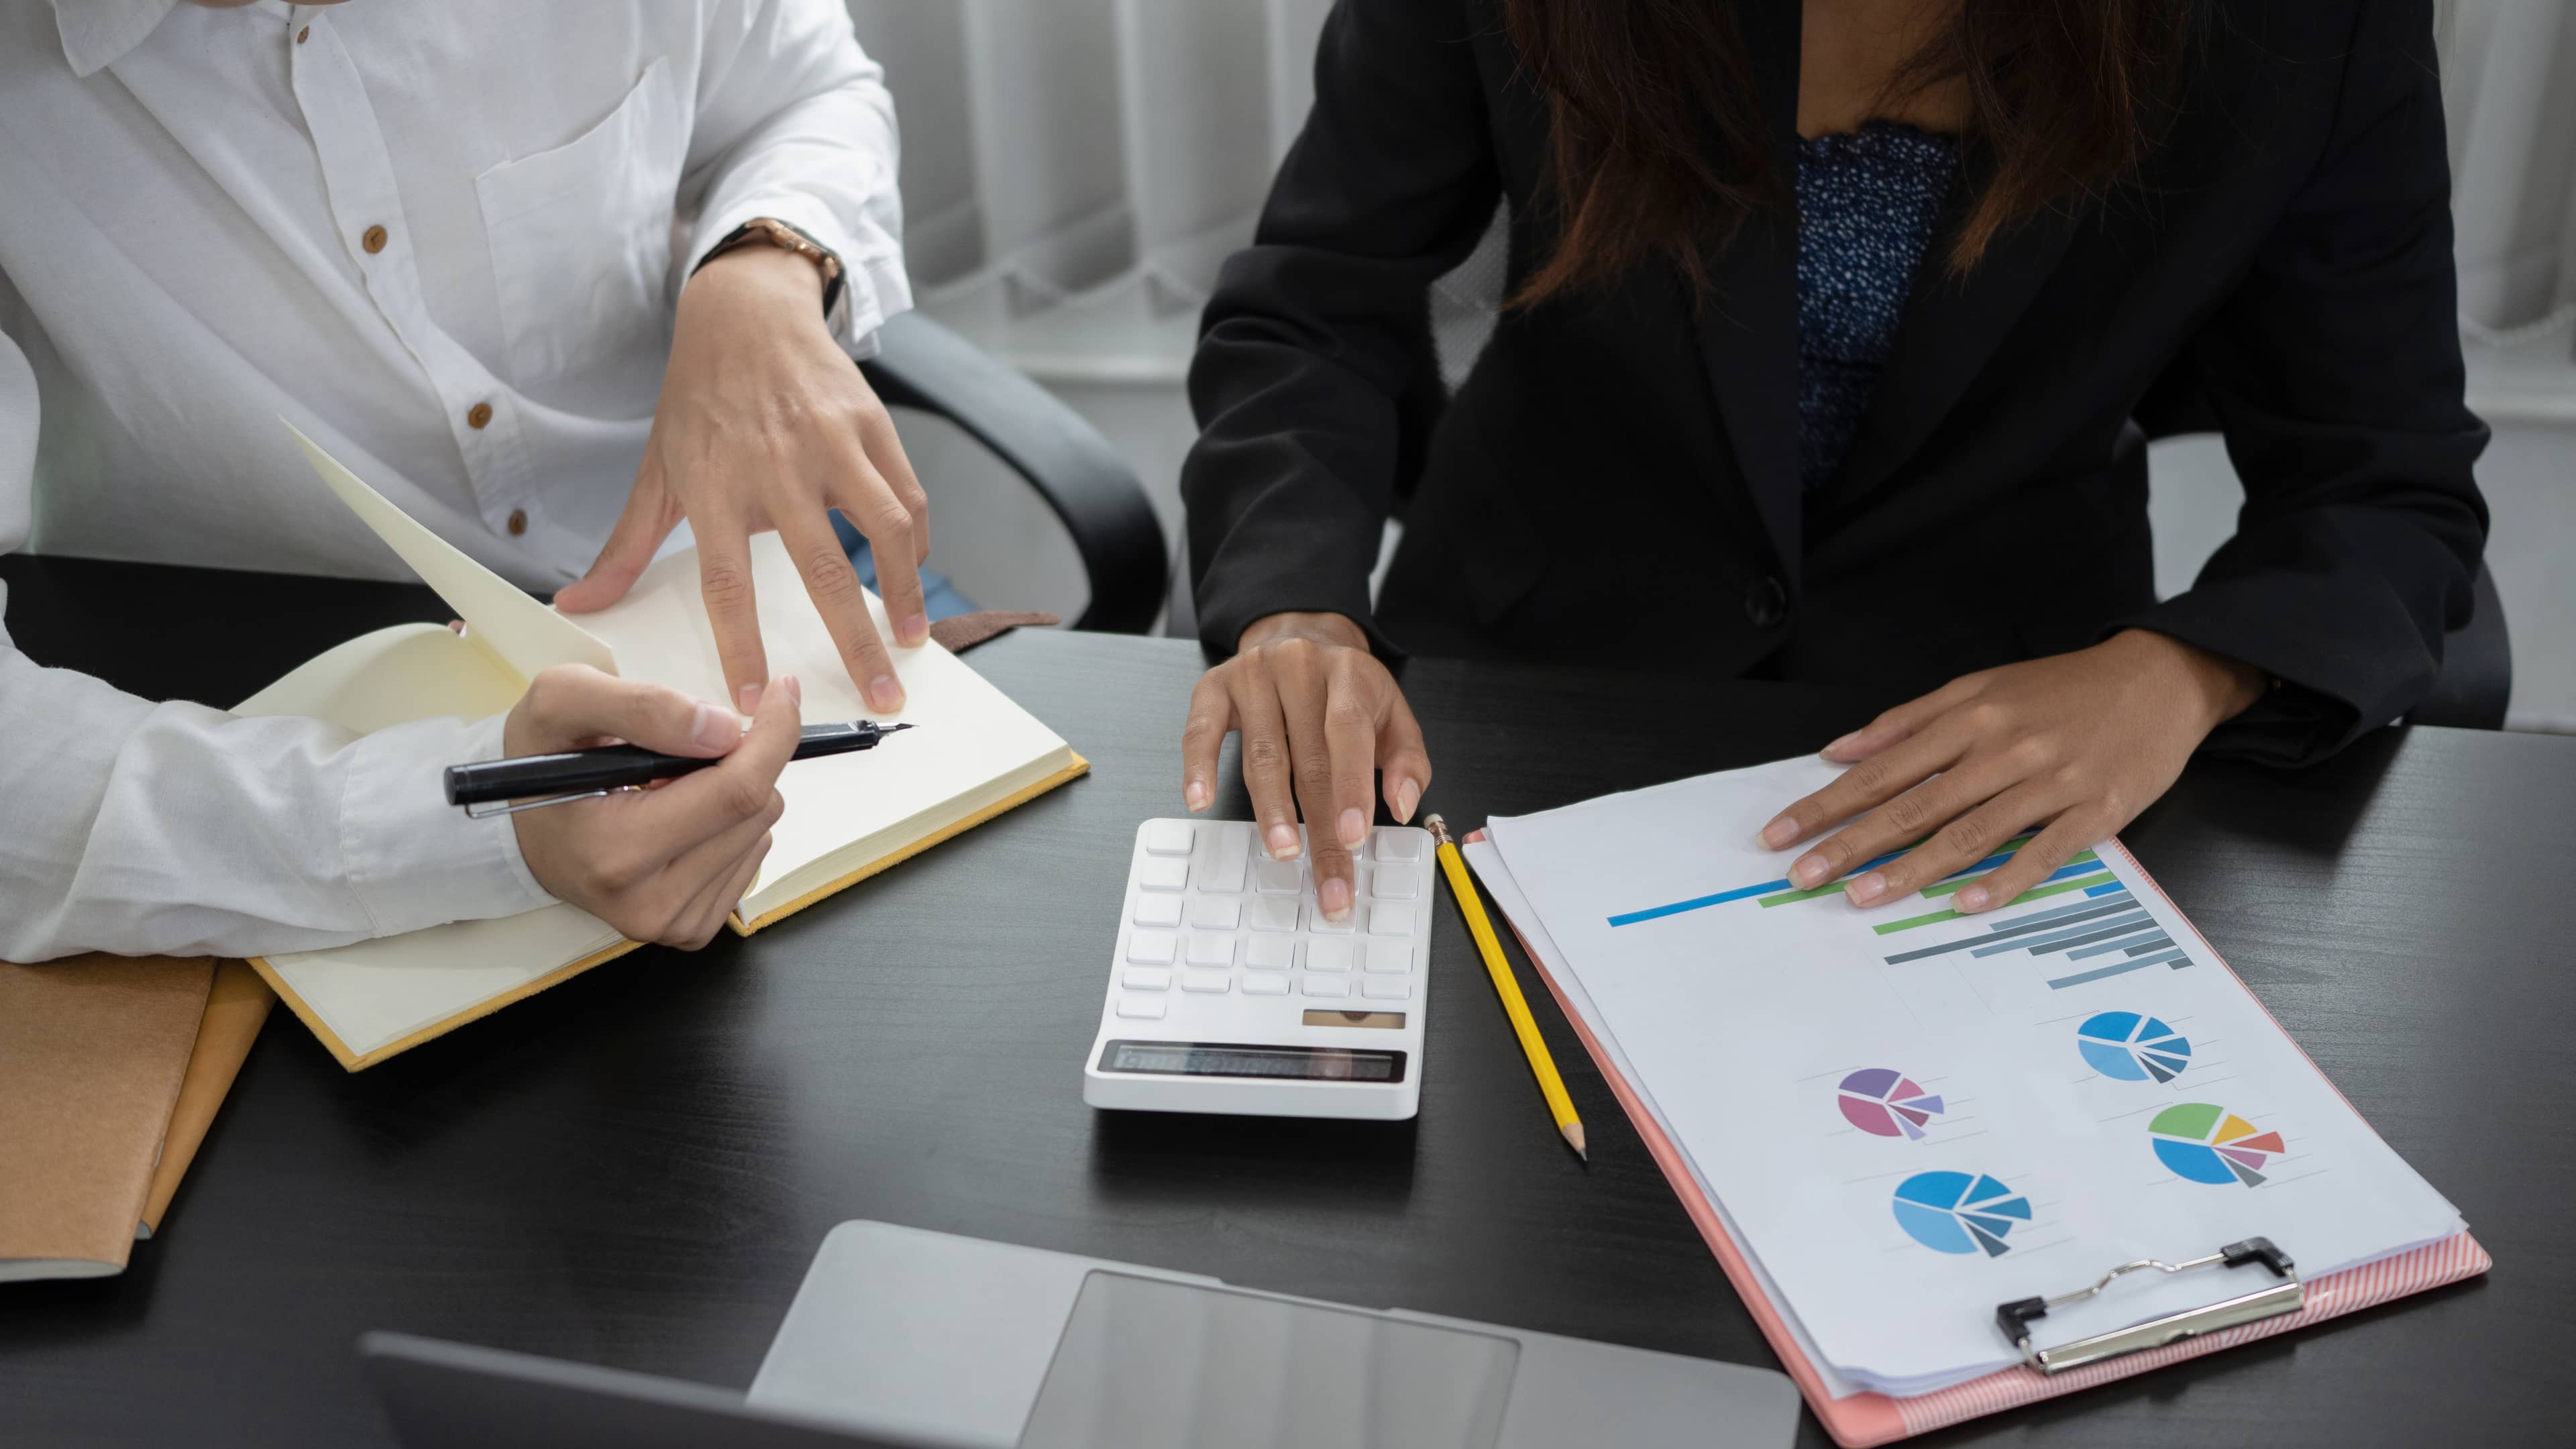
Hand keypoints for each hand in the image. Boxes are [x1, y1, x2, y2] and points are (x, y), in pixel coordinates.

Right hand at [506, 663, 801, 947]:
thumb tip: (723, 730)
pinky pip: (750, 858)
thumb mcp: (564, 702)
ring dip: (733, 793)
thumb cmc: (539, 760)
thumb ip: (643, 707)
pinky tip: (679, 818)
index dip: (772, 735)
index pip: (736, 792)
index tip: (781, 693)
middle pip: (758, 810)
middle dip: (741, 762)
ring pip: (761, 832)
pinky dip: (729, 826)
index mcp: (616, 852)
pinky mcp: (690, 928)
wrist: (519, 826)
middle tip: (685, 748)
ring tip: (668, 787)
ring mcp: (673, 923)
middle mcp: (649, 903)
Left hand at [555, 242, 928, 714]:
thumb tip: (578, 606)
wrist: (745, 314)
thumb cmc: (699, 400)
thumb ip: (624, 547)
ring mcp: (830, 442)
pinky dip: (916, 543)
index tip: (758, 703)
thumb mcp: (655, 470)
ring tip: (911, 642)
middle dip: (857, 643)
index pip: (729, 583)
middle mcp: (776, 466)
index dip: (743, 648)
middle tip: (881, 697)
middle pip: (823, 569)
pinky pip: (906, 496)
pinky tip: (913, 575)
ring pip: (885, 529)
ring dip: (905, 594)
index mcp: (716, 486)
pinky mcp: (871, 425)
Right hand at [1180, 612, 1432, 921]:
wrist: (1298, 633)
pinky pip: (1201, 732)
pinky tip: (1199, 802)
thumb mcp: (1393, 714)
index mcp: (1348, 671)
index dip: (1352, 786)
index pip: (1349, 731)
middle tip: (1329, 879)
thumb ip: (1408, 760)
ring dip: (1271, 810)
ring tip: (1284, 852)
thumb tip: (1400, 804)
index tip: (1353, 836)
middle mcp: (1298, 667)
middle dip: (1320, 828)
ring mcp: (1252, 675)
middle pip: (1308, 757)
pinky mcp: (1213, 688)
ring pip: (1261, 753)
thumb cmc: (1347, 688)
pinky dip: (1198, 768)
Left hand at [1757, 630, 2266, 912]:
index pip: (1882, 769)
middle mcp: (2002, 749)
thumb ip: (1908, 721)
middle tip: (1803, 876)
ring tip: (1861, 897)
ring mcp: (2049, 782)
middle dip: (1851, 843)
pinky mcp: (2094, 812)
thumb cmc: (2062, 688)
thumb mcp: (1980, 686)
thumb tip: (1840, 749)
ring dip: (1909, 869)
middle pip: (1913, 805)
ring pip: (1967, 832)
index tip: (1782, 833)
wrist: (2159, 679)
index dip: (1828, 804)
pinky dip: (2002, 879)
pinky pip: (2041, 852)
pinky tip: (1964, 903)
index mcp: (1969, 717)